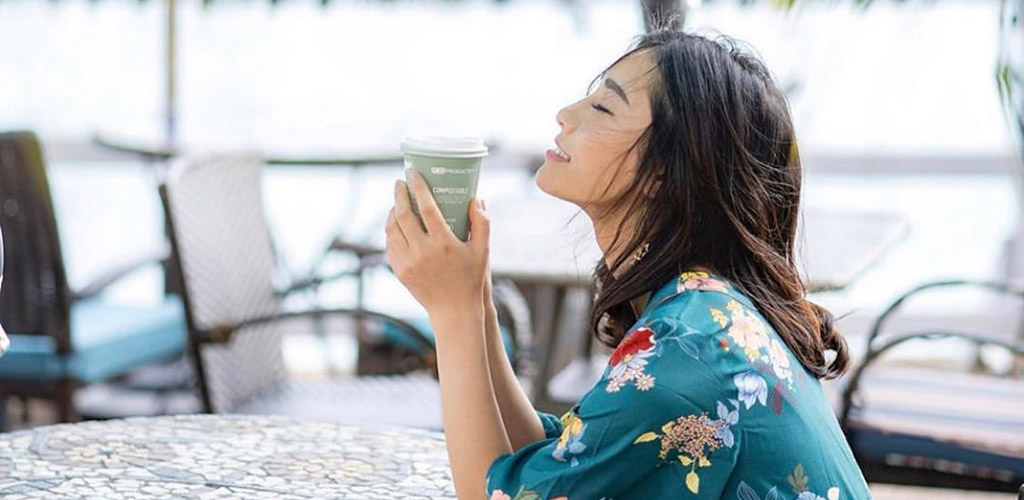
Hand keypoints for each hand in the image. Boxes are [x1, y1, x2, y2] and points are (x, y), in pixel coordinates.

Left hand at [385, 170, 489, 315]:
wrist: (454, 311)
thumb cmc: (471, 279)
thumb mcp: (483, 251)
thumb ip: (482, 223)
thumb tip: (476, 198)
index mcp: (444, 243)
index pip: (427, 207)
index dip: (419, 188)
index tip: (413, 174)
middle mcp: (423, 252)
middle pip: (403, 215)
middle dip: (399, 194)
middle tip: (400, 182)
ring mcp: (408, 262)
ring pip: (392, 229)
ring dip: (392, 211)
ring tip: (397, 201)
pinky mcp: (400, 271)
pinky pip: (390, 245)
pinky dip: (391, 230)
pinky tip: (395, 224)